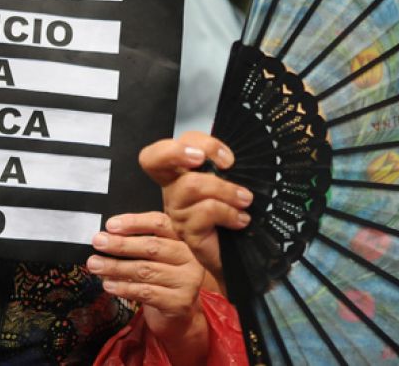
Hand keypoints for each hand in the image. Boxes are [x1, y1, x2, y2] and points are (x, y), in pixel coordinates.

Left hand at [87, 212, 208, 362]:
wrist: (180, 316)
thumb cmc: (162, 280)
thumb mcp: (156, 257)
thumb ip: (138, 243)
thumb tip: (106, 237)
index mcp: (184, 239)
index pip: (160, 223)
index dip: (135, 222)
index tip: (110, 225)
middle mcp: (190, 258)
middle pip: (152, 247)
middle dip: (121, 245)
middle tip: (98, 242)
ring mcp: (188, 281)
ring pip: (146, 271)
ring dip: (116, 267)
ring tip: (95, 265)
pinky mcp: (180, 303)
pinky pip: (146, 293)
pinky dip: (124, 288)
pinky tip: (108, 285)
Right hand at [139, 132, 251, 286]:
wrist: (238, 255)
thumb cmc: (232, 214)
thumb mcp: (227, 182)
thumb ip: (222, 166)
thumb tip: (231, 157)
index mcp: (178, 174)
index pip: (164, 148)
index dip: (186, 143)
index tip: (224, 157)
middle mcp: (172, 190)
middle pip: (153, 159)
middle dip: (182, 151)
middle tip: (222, 164)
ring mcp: (176, 212)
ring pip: (192, 184)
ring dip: (226, 189)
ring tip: (244, 199)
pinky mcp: (187, 232)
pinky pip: (206, 211)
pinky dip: (230, 212)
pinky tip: (241, 219)